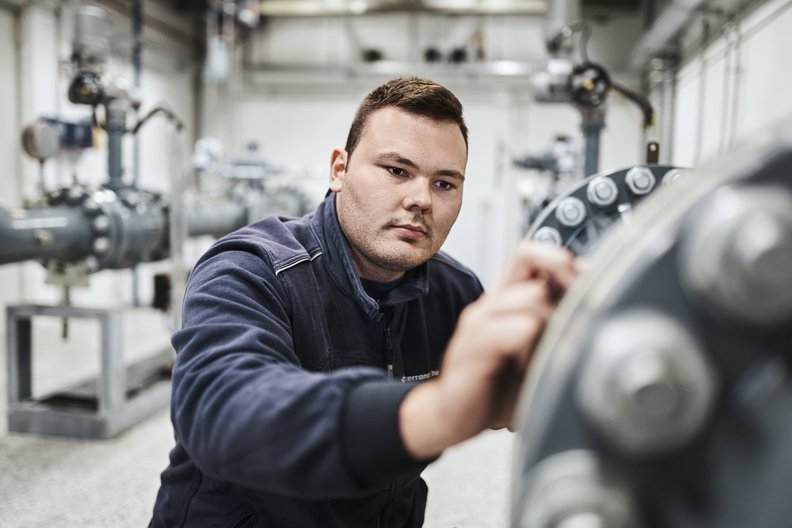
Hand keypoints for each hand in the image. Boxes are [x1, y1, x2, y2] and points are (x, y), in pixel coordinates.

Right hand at [399, 241, 578, 458]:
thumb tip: (596, 314)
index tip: (590, 288)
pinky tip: (532, 368)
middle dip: (565, 276)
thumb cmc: (492, 387)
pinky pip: (519, 329)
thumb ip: (554, 331)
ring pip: (533, 297)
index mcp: (504, 301)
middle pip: (528, 255)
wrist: (448, 414)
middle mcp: (491, 303)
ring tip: (553, 350)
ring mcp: (480, 322)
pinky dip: (536, 347)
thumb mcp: (531, 354)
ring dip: (554, 322)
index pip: (533, 254)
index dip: (567, 264)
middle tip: (581, 307)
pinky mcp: (475, 347)